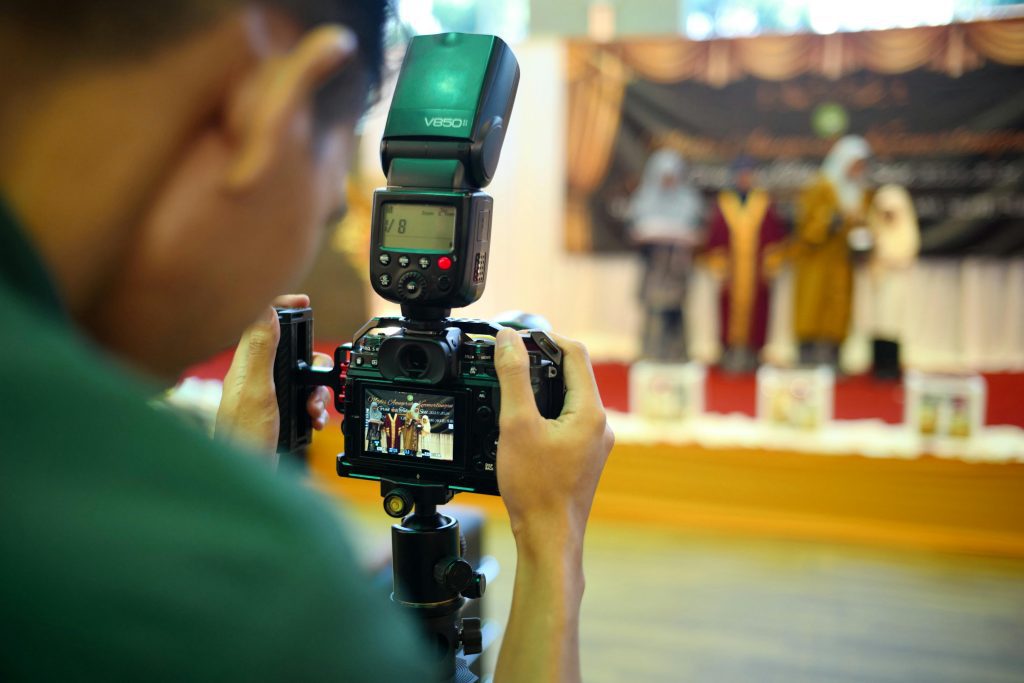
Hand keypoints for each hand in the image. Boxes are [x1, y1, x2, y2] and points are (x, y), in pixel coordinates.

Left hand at [215, 294, 330, 455]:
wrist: (247, 479)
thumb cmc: (244, 438)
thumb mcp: (258, 390)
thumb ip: (262, 349)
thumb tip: (265, 307)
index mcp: (246, 365)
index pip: (261, 320)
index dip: (281, 305)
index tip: (303, 300)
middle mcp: (254, 377)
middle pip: (289, 349)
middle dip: (312, 362)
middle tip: (320, 376)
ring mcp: (264, 395)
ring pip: (300, 376)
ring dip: (316, 389)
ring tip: (314, 407)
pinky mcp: (274, 413)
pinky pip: (301, 399)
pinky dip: (313, 407)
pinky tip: (313, 420)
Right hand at [492, 329, 613, 682]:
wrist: (548, 537)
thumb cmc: (537, 489)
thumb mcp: (517, 424)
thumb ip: (513, 377)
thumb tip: (509, 340)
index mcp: (590, 411)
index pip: (576, 353)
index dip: (547, 337)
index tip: (520, 335)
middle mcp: (599, 425)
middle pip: (573, 374)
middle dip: (542, 361)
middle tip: (510, 357)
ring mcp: (592, 443)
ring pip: (568, 399)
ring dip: (542, 387)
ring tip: (511, 386)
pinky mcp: (582, 458)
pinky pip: (565, 421)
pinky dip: (544, 412)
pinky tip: (521, 422)